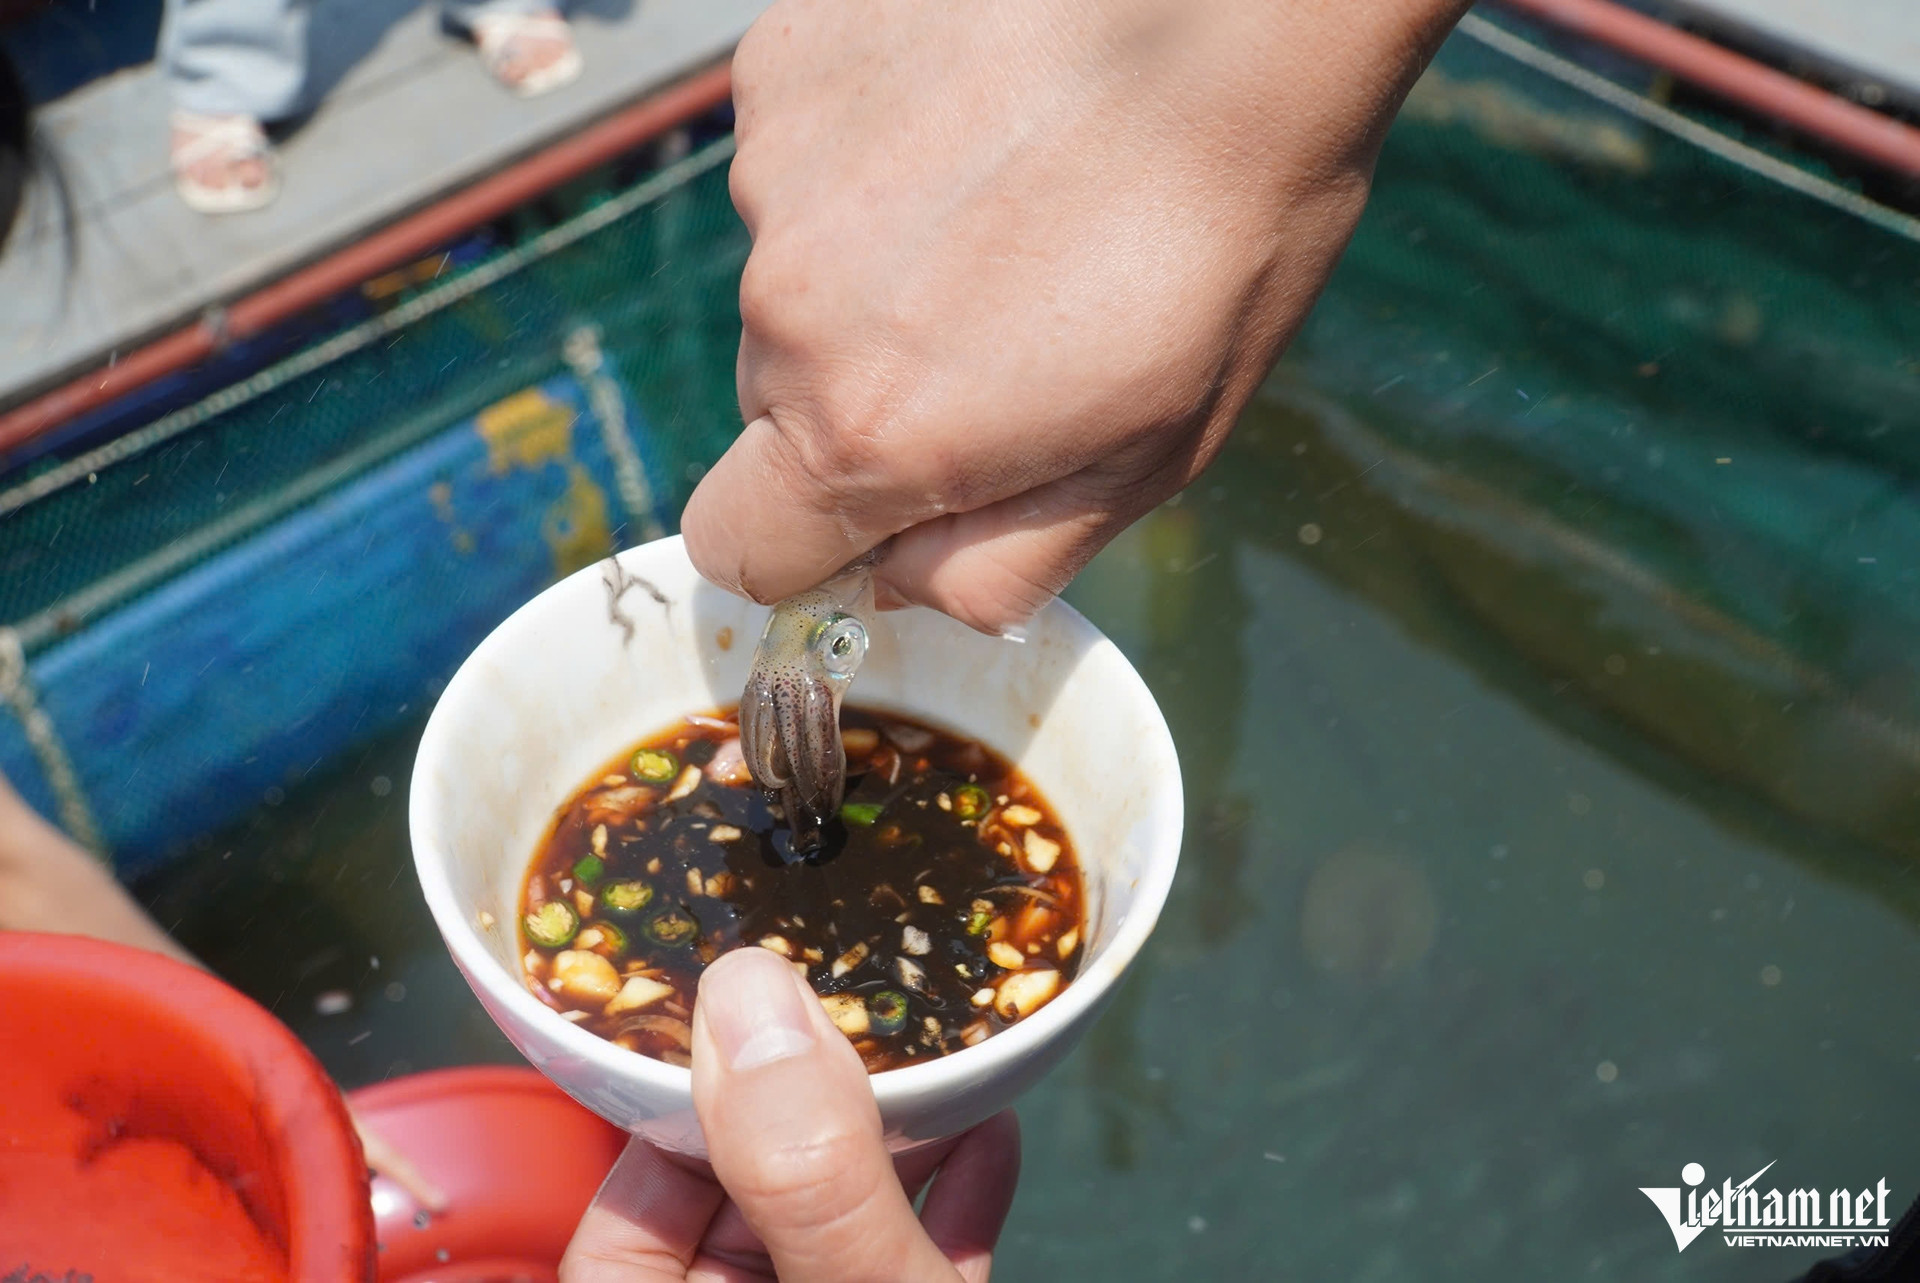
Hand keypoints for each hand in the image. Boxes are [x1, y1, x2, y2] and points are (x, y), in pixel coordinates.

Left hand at [561, 947, 1019, 1281]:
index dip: (683, 1101)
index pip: (628, 1209)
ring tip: (928, 1048)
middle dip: (801, 1100)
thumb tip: (753, 999)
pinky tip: (989, 1137)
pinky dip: (946, 1206)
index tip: (739, 1017)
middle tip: (845, 1009)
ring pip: (832, 1225)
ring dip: (888, 1137)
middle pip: (742, 1202)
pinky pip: (909, 1269)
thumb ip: (806, 1171)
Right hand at [682, 0, 1468, 633]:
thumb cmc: (1223, 237)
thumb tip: (899, 584)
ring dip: (872, 268)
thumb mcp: (1150, 462)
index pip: (737, 552)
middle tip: (998, 329)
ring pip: (793, 277)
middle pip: (774, 408)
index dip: (807, 548)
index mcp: (866, 435)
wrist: (1233, 11)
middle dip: (861, 397)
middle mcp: (787, 312)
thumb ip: (999, 562)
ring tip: (1006, 204)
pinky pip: (801, 161)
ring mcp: (775, 178)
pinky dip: (870, 160)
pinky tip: (974, 122)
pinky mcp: (785, 68)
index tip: (883, 506)